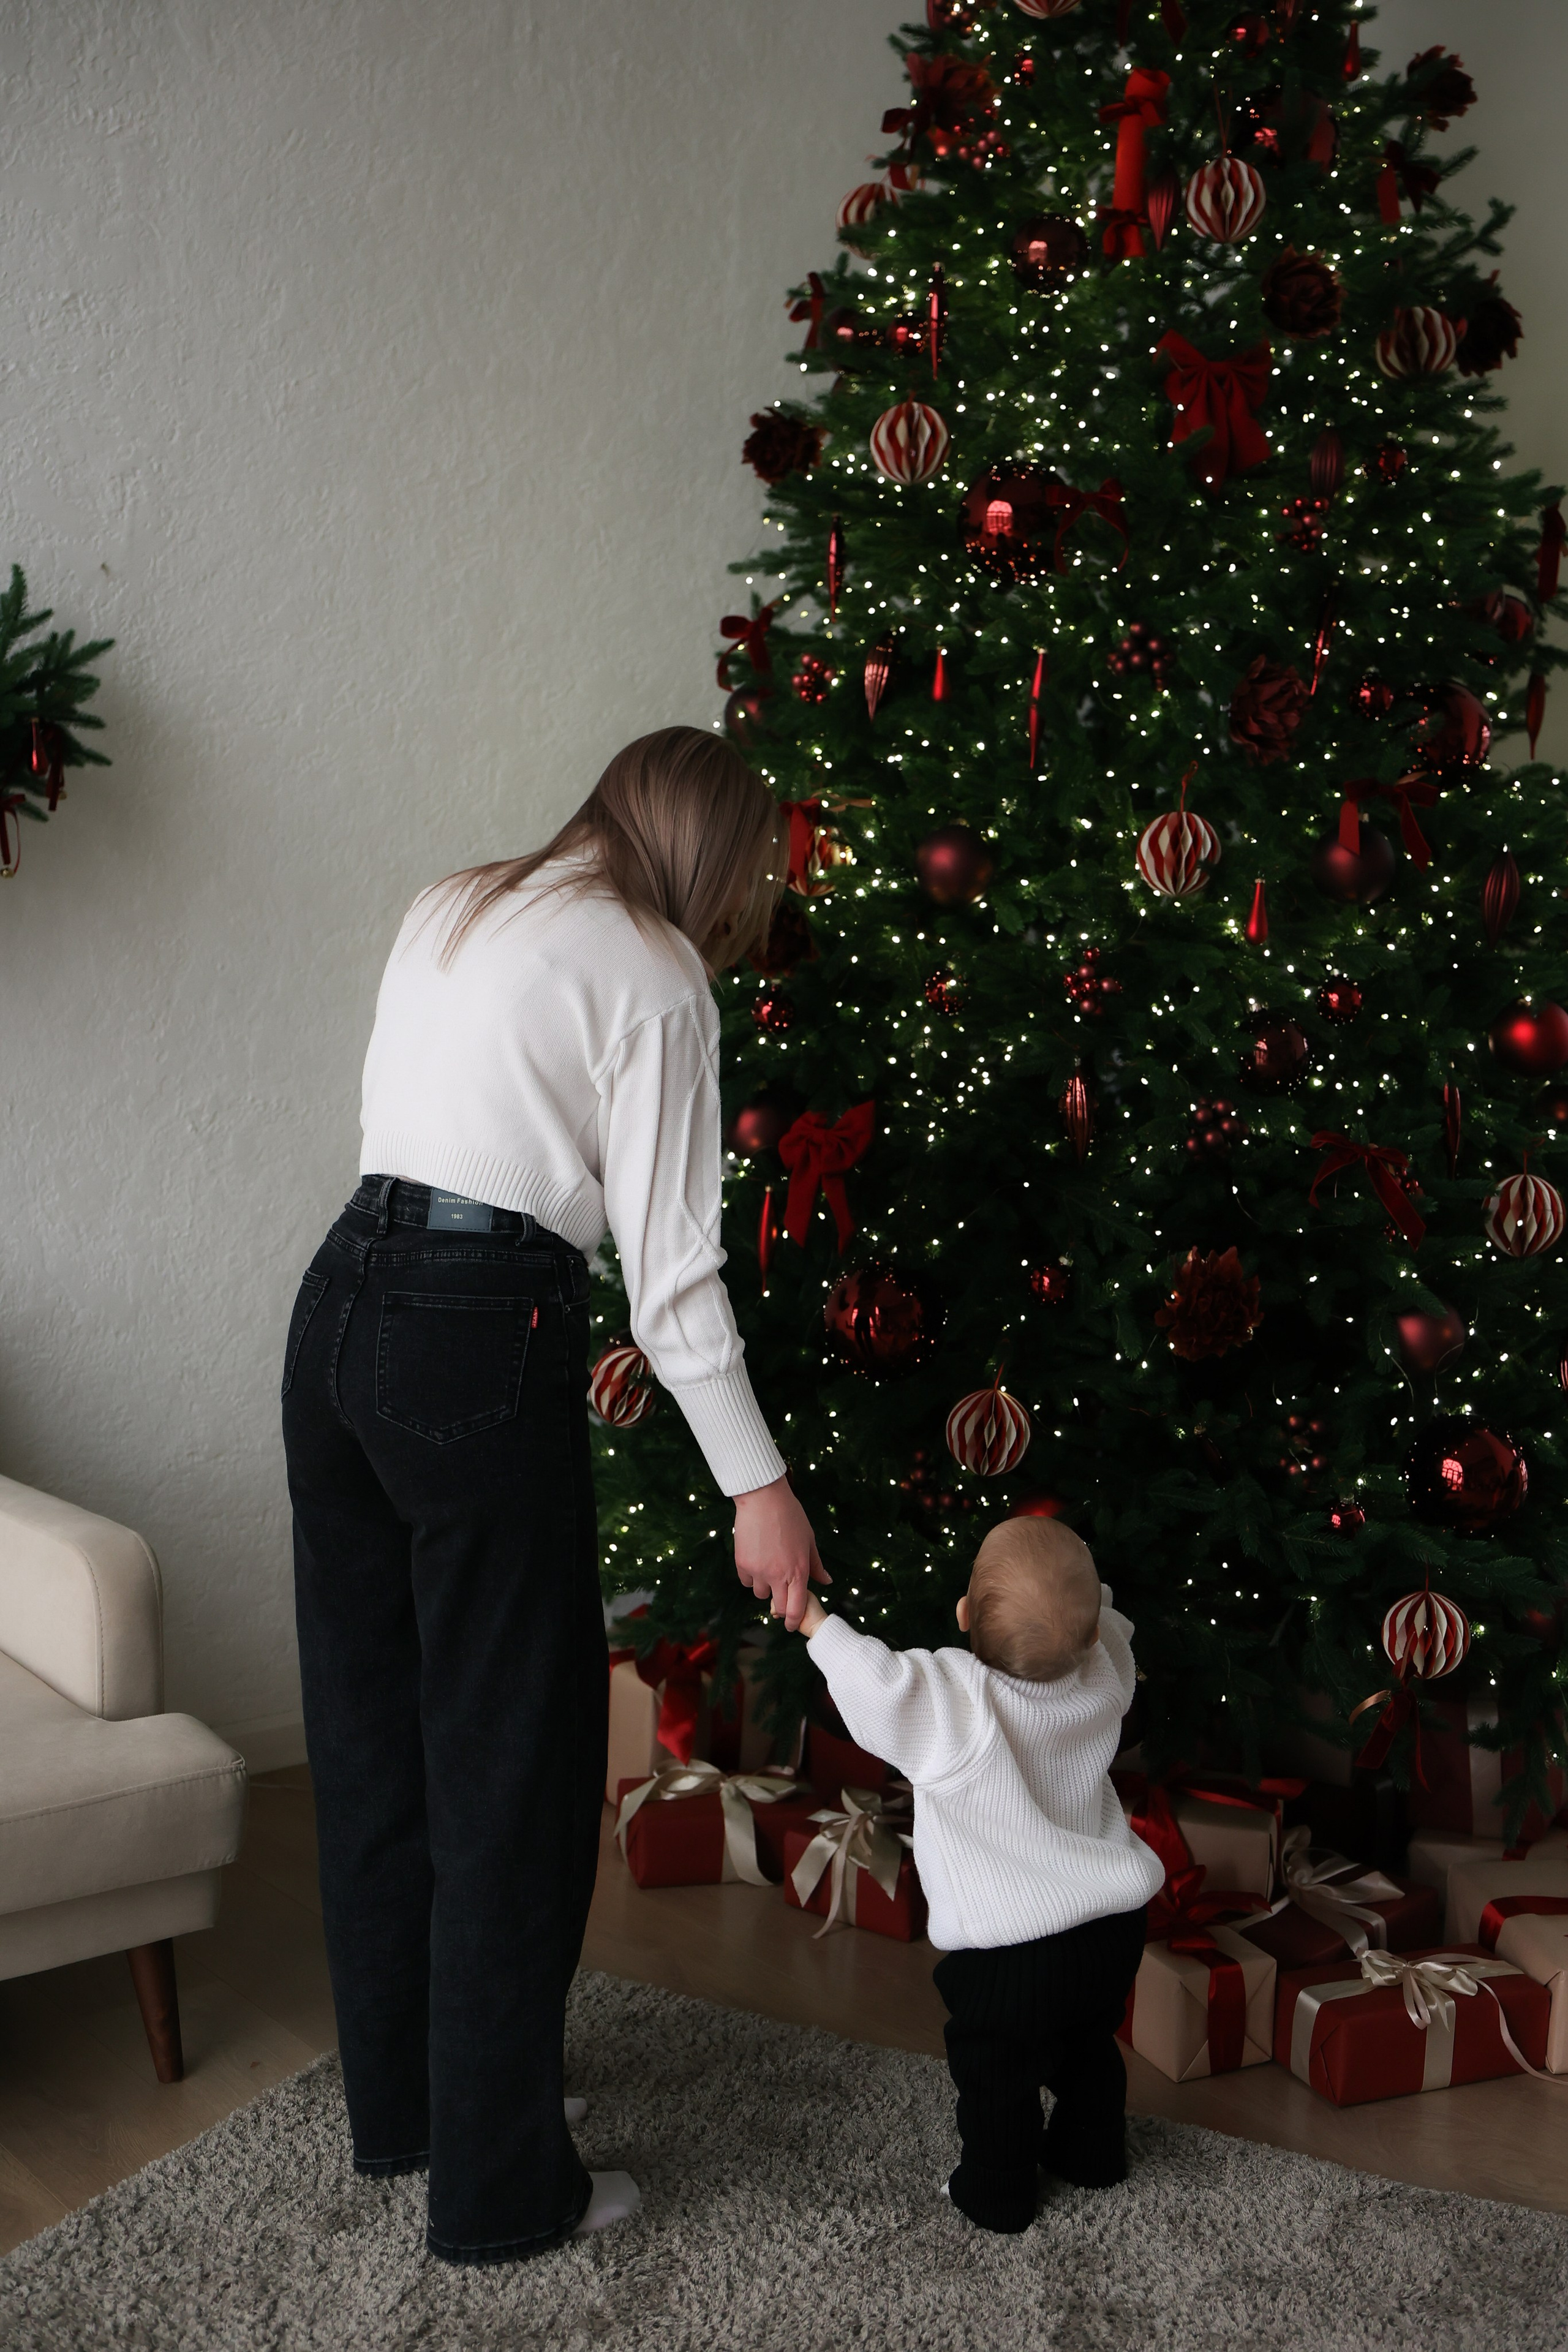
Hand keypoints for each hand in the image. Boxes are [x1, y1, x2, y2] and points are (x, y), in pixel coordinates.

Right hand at [732, 1474, 829, 1632]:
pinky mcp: (742, 1564)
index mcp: (798, 1571)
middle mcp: (778, 1576)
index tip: (792, 1624)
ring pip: (760, 1594)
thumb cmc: (790, 1516)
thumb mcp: (809, 1540)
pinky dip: (751, 1577)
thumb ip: (816, 1565)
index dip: (794, 1621)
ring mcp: (758, 1571)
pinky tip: (756, 1561)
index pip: (796, 1608)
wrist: (763, 1499)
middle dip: (781, 1606)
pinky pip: (746, 1581)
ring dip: (766, 1588)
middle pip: (778, 1607)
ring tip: (769, 1569)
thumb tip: (826, 1581)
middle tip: (781, 1595)